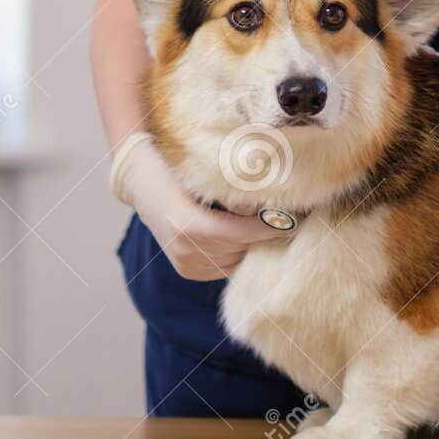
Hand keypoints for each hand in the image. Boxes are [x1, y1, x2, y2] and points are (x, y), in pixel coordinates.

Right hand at [108, 132, 287, 280]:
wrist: (142, 183)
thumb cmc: (177, 168)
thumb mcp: (204, 172)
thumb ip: (234, 188)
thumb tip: (275, 195)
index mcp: (189, 224)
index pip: (243, 233)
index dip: (271, 227)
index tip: (296, 219)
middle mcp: (185, 249)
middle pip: (242, 249)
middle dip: (267, 236)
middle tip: (293, 222)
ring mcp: (184, 264)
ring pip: (236, 261)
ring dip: (253, 246)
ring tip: (270, 228)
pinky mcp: (187, 271)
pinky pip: (225, 267)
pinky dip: (237, 254)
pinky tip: (244, 237)